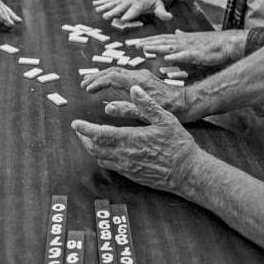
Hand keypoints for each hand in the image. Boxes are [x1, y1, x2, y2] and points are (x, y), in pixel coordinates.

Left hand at [71, 85, 200, 193]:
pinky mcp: (132, 175)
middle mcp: (125, 155)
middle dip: (83, 138)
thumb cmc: (179, 144)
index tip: (75, 123)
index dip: (84, 129)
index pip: (99, 134)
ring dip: (91, 148)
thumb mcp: (166, 118)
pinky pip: (110, 166)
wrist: (188, 172)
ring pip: (100, 158)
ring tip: (88, 139)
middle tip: (79, 129)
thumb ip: (147, 104)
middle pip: (95, 148)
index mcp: (131, 139)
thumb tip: (134, 89)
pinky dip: (101, 157)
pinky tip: (104, 151)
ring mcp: (127, 167)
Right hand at [80, 67, 193, 120]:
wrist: (188, 102)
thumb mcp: (149, 112)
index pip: (113, 77)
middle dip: (97, 77)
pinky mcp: (144, 80)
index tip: (87, 89)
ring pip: (118, 72)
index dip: (98, 82)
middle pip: (113, 71)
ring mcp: (141, 76)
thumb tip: (107, 107)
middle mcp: (138, 75)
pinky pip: (123, 76)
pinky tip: (108, 86)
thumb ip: (128, 109)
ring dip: (103, 77)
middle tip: (83, 85)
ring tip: (91, 84)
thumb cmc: (172, 108)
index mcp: (138, 82)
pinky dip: (112, 79)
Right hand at [92, 0, 170, 21]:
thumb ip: (162, 12)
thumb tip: (170, 17)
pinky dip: (102, 2)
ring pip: (113, 3)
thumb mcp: (158, 4)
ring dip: (105, 7)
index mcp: (139, 4)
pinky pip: (109, 0)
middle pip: (121, 7)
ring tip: (98, 10)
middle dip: (113, 12)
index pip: (133, 11)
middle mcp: (129, 1)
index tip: (122, 19)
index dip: (128, 15)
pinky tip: (94, 4)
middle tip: (107, 16)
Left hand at [138, 30, 246, 65]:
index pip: (160, 39)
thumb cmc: (211, 43)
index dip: (147, 40)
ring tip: (144, 49)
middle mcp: (183, 41)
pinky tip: (168, 58)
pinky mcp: (199, 54)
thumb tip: (176, 32)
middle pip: (162, 41)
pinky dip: (177, 57)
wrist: (228, 43)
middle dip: (147, 43)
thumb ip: (183, 36)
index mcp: (181, 39)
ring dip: (157, 48)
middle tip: (132, 45)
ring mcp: (190, 47)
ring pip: (170, 47)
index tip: (134, 43)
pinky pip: (186, 56)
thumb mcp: (194, 39)